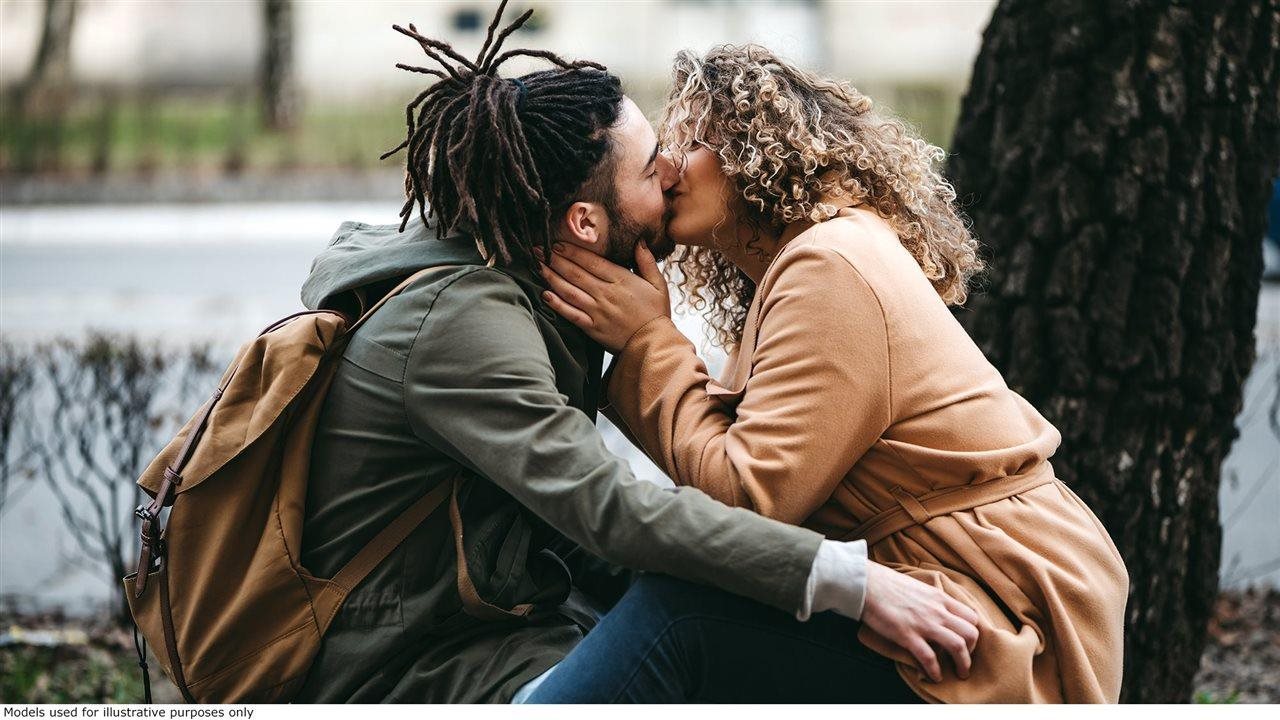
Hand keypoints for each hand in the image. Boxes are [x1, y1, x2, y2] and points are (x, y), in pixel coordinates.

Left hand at [537, 241, 671, 352]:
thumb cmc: (657, 314)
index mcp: (622, 281)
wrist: (654, 344)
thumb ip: (647, 262)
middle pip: (576, 273)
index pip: (592, 262)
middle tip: (538, 250)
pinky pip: (571, 314)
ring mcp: (598, 312)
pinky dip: (557, 305)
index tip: (557, 243)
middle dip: (555, 260)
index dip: (572, 251)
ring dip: (552, 278)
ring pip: (570, 291)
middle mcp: (607, 294)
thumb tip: (638, 241)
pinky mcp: (593, 328)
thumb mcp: (658, 284)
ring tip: (537, 267)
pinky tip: (545, 295)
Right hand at [861, 562, 980, 681]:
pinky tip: (934, 676)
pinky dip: (935, 670)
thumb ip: (932, 600)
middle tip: (964, 660)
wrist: (867, 584)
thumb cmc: (889, 584)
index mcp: (940, 598)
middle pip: (970, 633)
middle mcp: (937, 611)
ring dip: (962, 664)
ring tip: (959, 673)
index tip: (967, 643)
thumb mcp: (919, 587)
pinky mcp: (908, 635)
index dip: (973, 633)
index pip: (971, 617)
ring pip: (957, 646)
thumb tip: (938, 611)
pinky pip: (929, 657)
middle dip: (972, 651)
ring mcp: (924, 624)